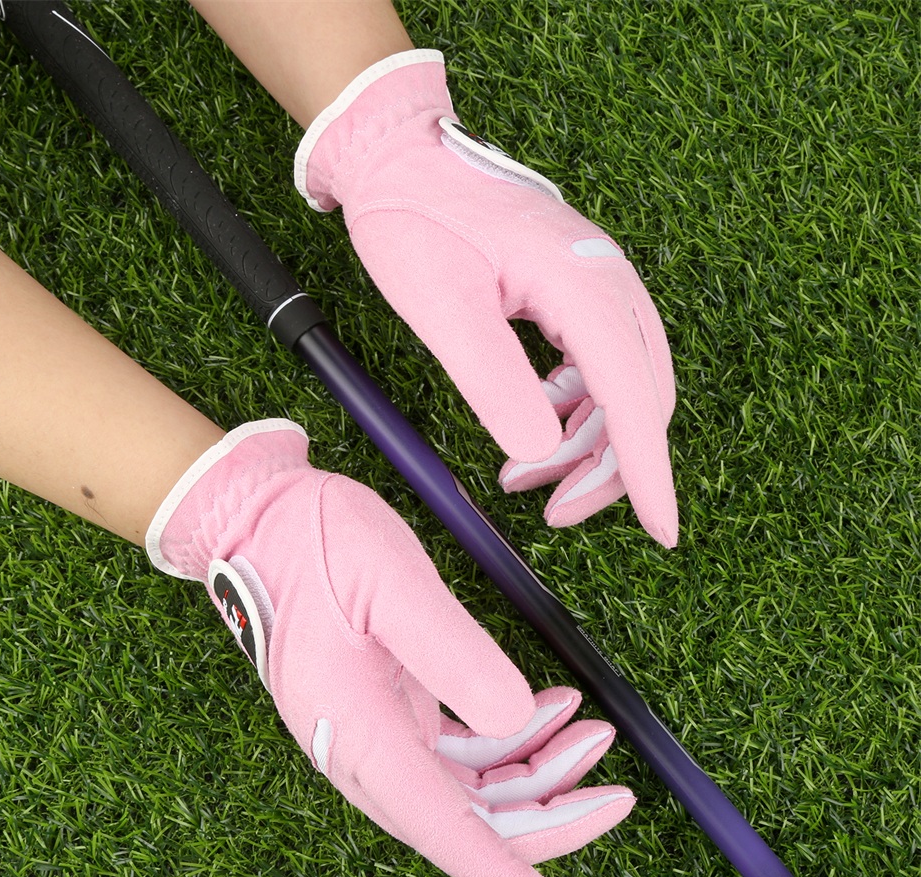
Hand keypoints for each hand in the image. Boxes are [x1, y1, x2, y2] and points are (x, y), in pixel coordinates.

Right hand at [147, 420, 633, 876]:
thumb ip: (452, 653)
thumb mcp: (390, 582)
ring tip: (592, 730)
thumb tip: (520, 717)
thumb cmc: (311, 544)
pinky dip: (510, 737)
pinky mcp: (386, 706)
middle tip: (617, 789)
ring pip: (470, 787)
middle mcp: (363, 749)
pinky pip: (457, 747)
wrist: (255, 522)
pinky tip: (550, 708)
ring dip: (537, 772)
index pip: (444, 831)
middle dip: (549, 815)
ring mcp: (374, 729)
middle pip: (468, 819)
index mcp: (357, 732)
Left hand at [295, 51, 677, 545]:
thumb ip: (493, 380)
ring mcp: (593, 285)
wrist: (399, 156)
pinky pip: (593, 366)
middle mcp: (606, 282)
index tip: (663, 532)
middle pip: (639, 397)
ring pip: (619, 387)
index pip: (633, 395)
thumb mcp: (443, 306)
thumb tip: (540, 452)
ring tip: (520, 476)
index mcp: (583, 283)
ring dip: (583, 443)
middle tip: (551, 509)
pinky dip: (570, 410)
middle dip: (605, 467)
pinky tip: (532, 425)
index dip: (648, 472)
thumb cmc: (414, 218)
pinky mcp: (572, 291)